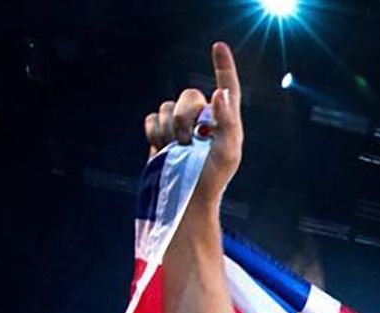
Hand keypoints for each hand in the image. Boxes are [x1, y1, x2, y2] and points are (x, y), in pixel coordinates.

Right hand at [142, 41, 243, 198]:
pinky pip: (151, 118)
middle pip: (188, 96)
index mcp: (226, 122)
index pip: (227, 87)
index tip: (218, 46)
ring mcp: (181, 125)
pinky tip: (163, 149)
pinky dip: (155, 132)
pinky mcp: (162, 133)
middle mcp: (204, 120)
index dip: (223, 66)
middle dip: (184, 116)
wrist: (186, 199)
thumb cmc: (212, 180)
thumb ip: (227, 122)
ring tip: (178, 151)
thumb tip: (220, 92)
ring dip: (170, 128)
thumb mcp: (227, 153)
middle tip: (188, 142)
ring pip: (167, 106)